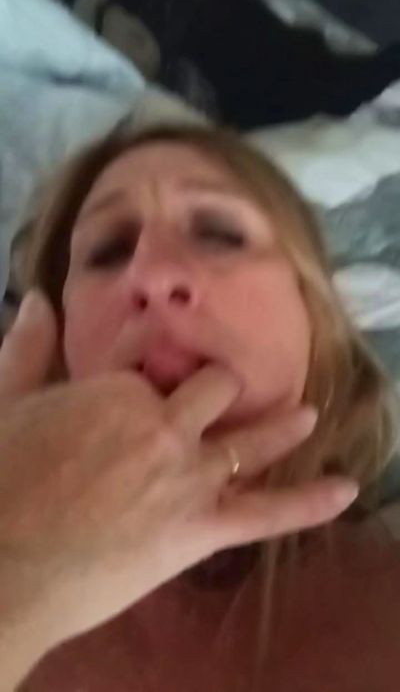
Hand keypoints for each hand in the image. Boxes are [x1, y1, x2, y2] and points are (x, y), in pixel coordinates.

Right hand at [0, 292, 357, 668]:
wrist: (3, 565)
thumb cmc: (0, 481)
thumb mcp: (7, 404)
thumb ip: (28, 350)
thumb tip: (35, 299)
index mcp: (117, 388)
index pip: (149, 359)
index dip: (151, 362)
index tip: (153, 368)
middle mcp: (164, 422)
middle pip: (211, 389)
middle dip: (213, 389)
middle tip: (215, 396)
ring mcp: (188, 472)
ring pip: (251, 436)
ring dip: (281, 424)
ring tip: (306, 414)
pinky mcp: (201, 526)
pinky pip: (268, 512)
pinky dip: (309, 502)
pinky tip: (344, 489)